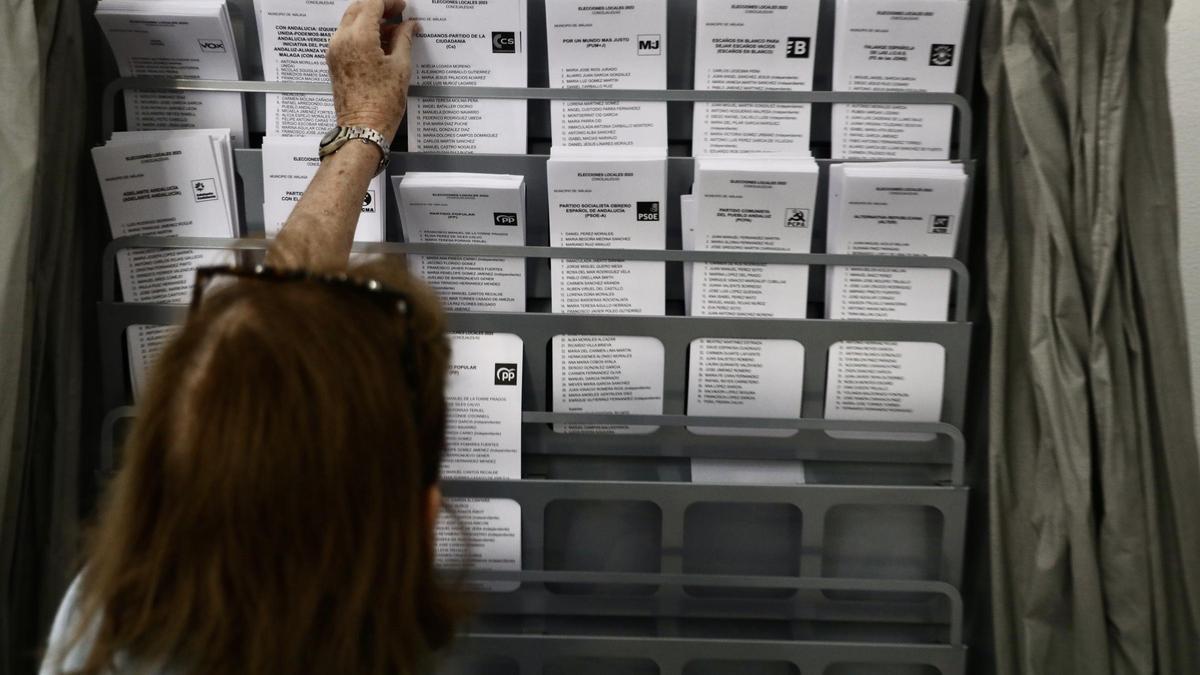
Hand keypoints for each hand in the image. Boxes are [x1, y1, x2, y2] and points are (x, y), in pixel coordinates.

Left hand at [326, 0, 416, 142]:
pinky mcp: (334, 61)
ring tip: (393, 30)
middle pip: (358, 8)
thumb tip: (409, 26)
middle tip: (398, 13)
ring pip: (351, 21)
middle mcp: (342, 40)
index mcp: (359, 38)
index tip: (403, 6)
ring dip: (371, 19)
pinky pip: (347, 36)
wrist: (363, 129)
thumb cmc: (382, 104)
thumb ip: (404, 39)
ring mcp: (335, 51)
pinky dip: (363, 32)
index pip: (372, 4)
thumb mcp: (401, 67)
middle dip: (379, 7)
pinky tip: (381, 42)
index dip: (390, 2)